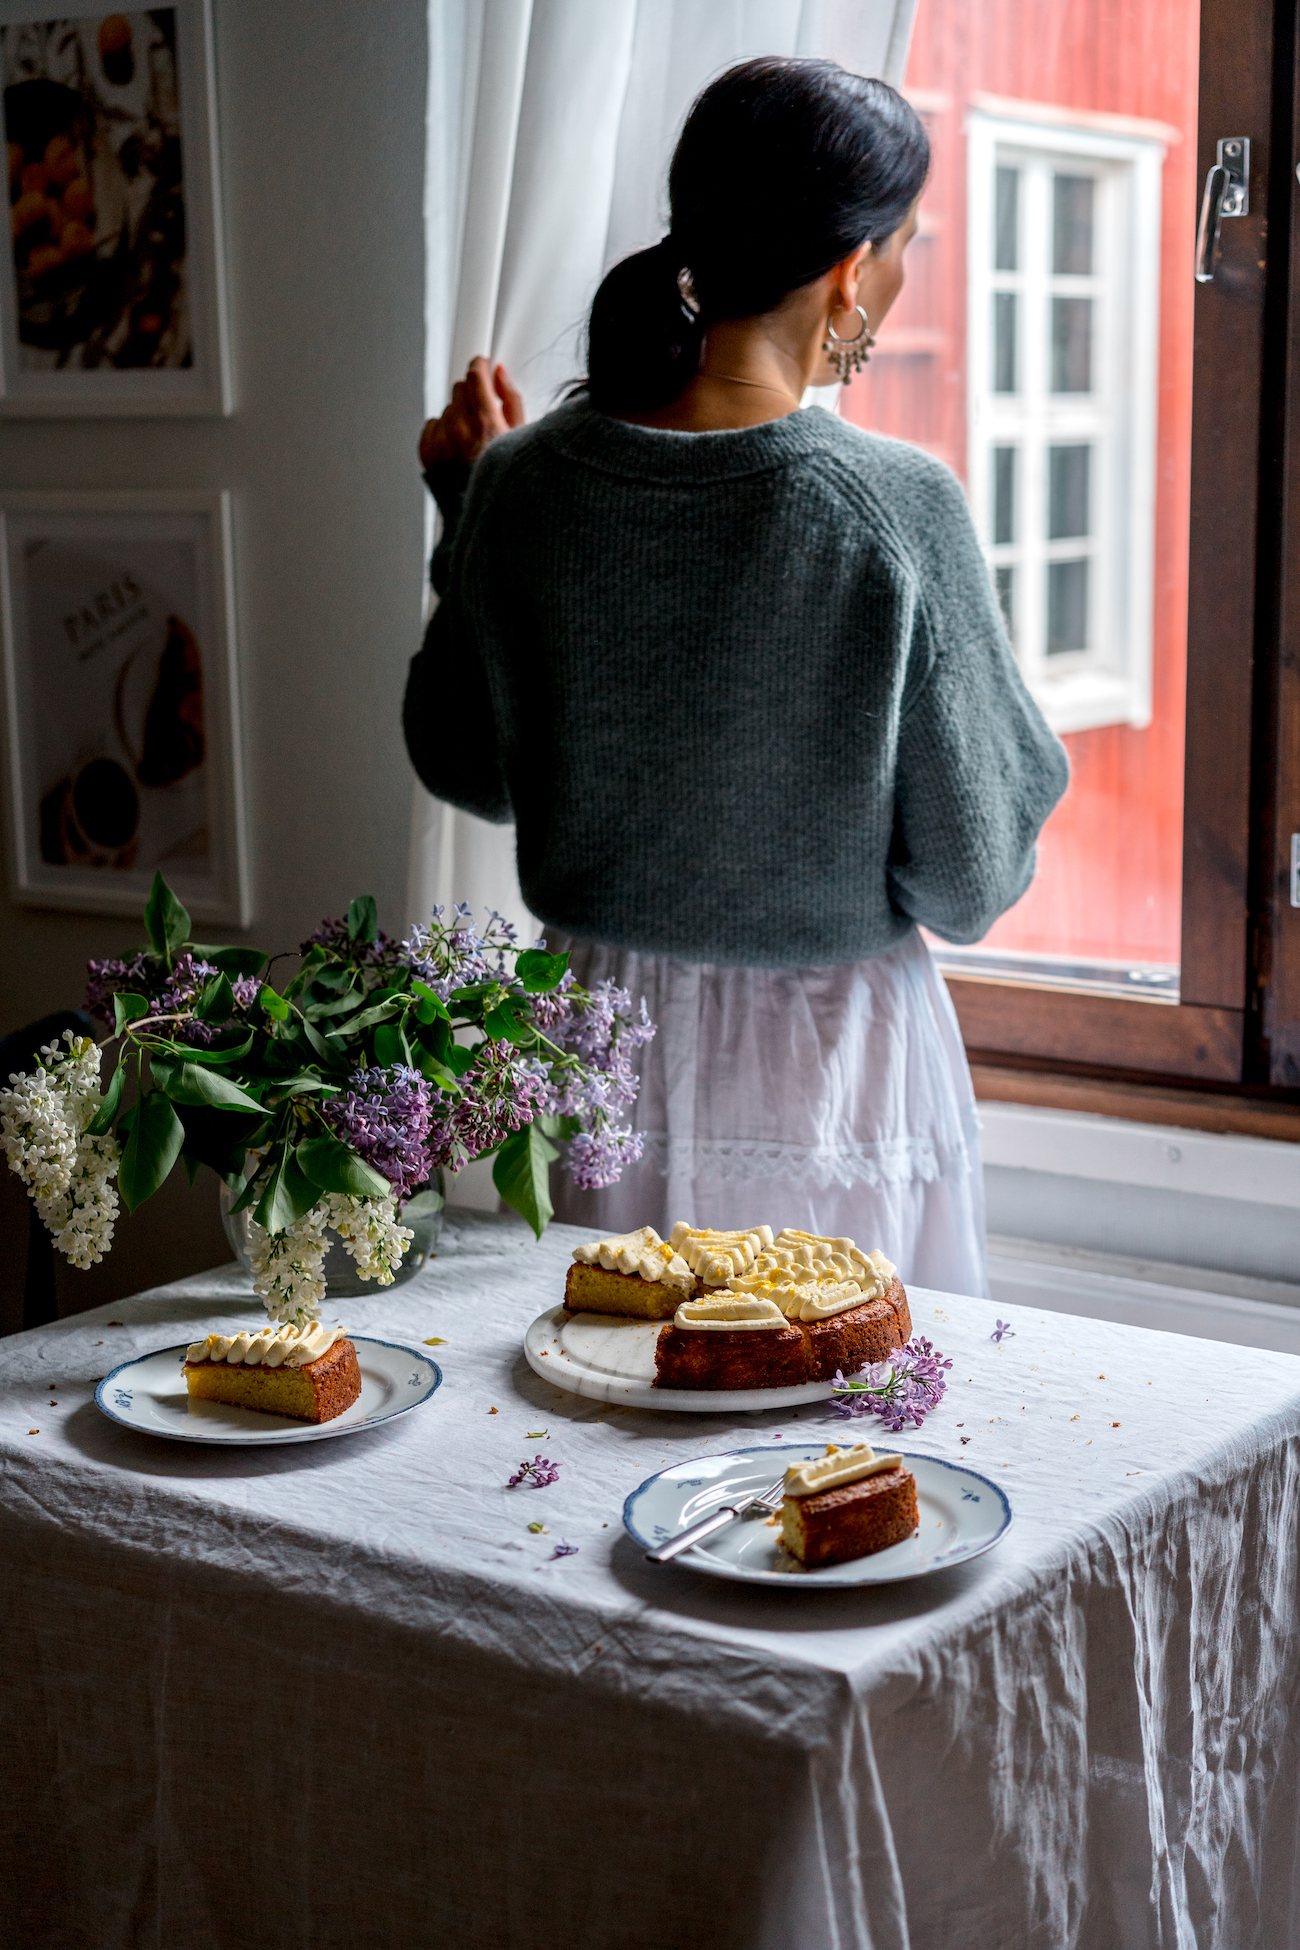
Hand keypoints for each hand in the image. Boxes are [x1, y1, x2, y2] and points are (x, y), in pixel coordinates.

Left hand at [419, 357, 524, 473]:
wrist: (484, 514)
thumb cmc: (506, 480)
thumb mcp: (521, 437)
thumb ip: (510, 399)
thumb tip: (500, 374)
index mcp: (484, 424)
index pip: (474, 375)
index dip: (479, 367)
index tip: (482, 365)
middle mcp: (459, 430)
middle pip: (460, 389)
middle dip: (472, 395)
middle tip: (483, 414)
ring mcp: (440, 442)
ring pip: (447, 408)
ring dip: (459, 416)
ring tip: (472, 440)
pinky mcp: (427, 451)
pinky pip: (433, 425)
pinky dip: (443, 432)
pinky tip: (458, 449)